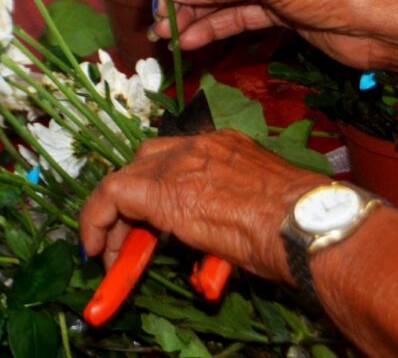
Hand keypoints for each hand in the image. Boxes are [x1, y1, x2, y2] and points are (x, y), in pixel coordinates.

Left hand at [79, 131, 326, 282]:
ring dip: (114, 217)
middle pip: (146, 162)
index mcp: (226, 146)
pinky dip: (97, 220)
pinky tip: (96, 248)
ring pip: (126, 177)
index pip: (177, 158)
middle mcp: (199, 145)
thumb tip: (218, 236)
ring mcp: (179, 162)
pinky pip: (111, 195)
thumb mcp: (259, 204)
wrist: (302, 223)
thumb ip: (230, 207)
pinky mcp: (160, 189)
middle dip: (132, 201)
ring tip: (109, 251)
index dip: (158, 187)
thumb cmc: (298, 223)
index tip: (155, 220)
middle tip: (131, 237)